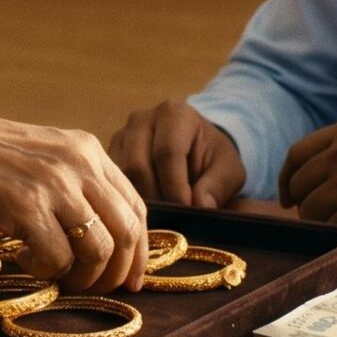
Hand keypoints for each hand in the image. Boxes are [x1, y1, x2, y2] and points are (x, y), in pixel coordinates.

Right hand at [0, 109, 147, 292]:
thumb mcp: (43, 154)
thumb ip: (76, 182)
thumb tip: (104, 232)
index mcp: (88, 150)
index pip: (135, 206)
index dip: (139, 249)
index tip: (131, 277)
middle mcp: (79, 164)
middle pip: (126, 231)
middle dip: (118, 272)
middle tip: (98, 290)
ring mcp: (54, 185)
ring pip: (98, 250)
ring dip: (83, 278)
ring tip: (58, 278)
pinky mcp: (26, 208)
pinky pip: (57, 259)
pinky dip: (45, 271)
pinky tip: (24, 260)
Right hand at [109, 100, 247, 209]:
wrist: (195, 149)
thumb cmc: (212, 159)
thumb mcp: (229, 170)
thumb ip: (219, 185)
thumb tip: (200, 206)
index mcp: (174, 114)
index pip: (167, 152)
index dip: (176, 187)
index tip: (186, 212)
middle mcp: (141, 120)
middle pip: (137, 166)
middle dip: (156, 198)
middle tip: (171, 221)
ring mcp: (121, 137)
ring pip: (120, 177)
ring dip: (138, 203)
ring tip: (159, 221)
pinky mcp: (108, 155)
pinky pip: (111, 183)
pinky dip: (126, 202)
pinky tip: (144, 216)